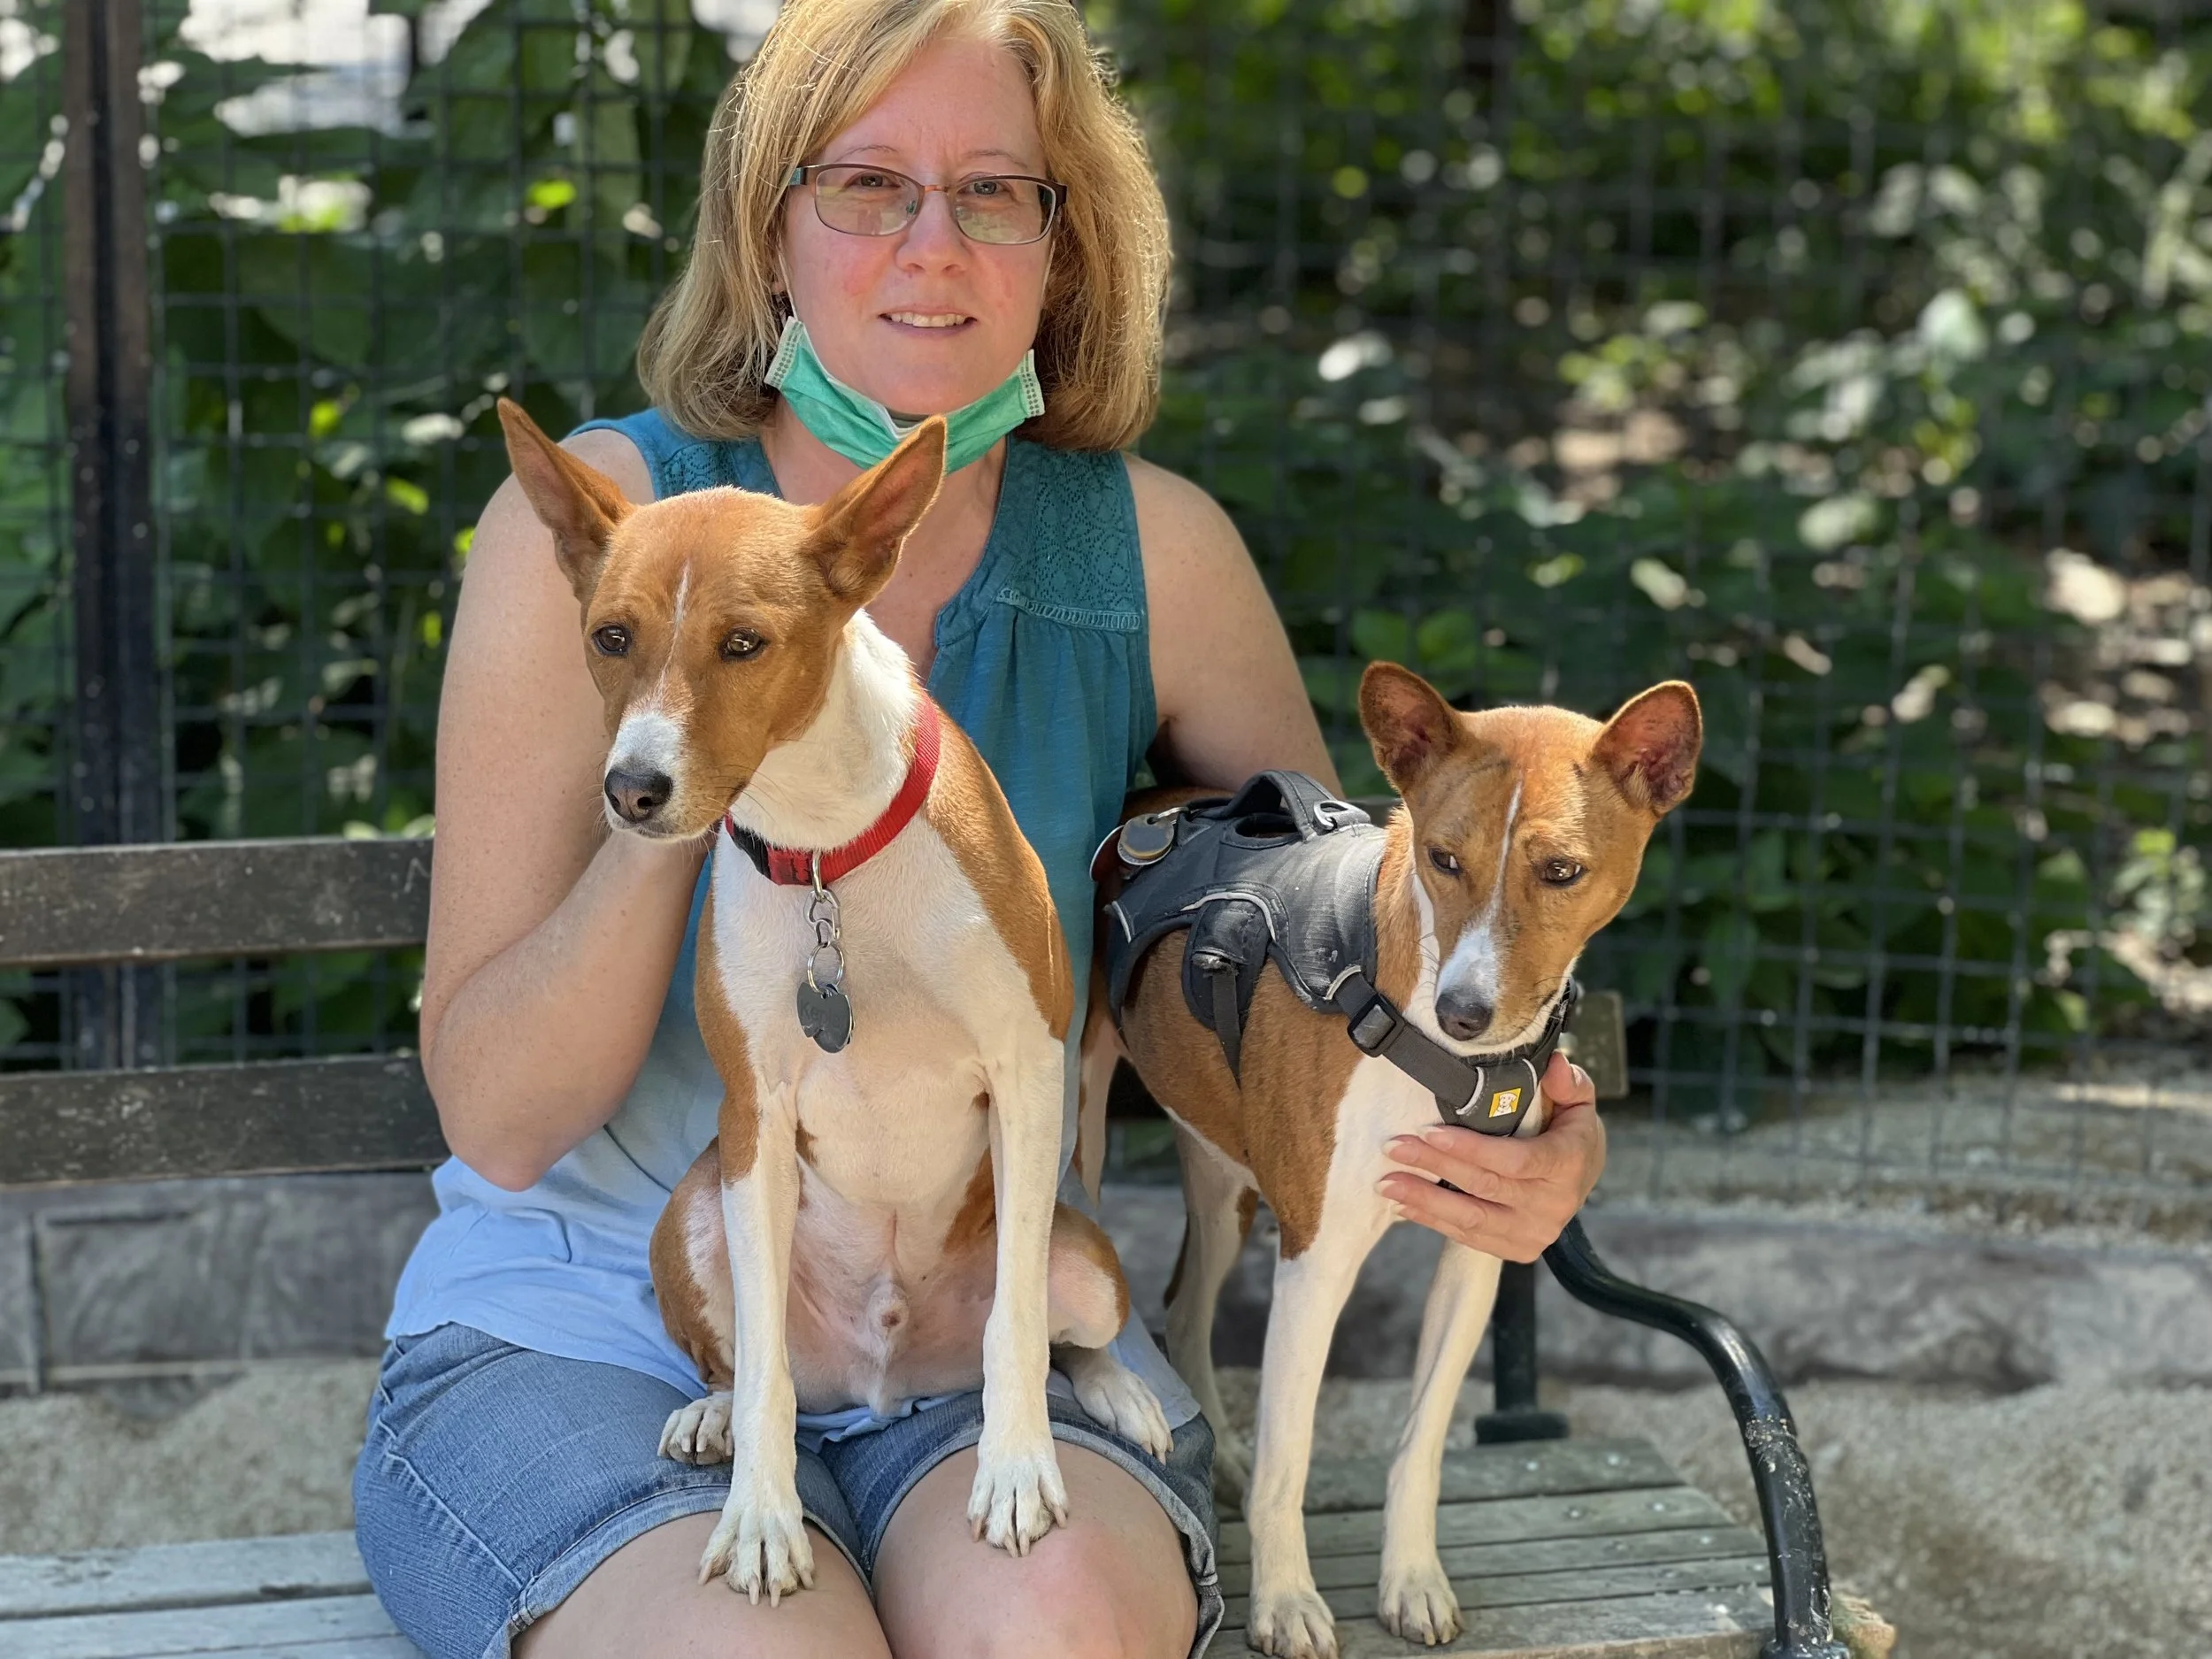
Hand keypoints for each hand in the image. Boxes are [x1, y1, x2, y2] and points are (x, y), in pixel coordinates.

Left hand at [1376, 1053, 1605, 1262]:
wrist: (1584, 1180)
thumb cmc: (1571, 1133)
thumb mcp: (1578, 1102)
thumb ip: (1569, 1082)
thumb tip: (1555, 1063)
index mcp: (1567, 1164)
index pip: (1515, 1159)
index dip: (1470, 1148)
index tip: (1429, 1132)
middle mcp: (1552, 1205)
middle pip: (1484, 1186)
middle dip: (1434, 1166)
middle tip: (1393, 1147)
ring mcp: (1534, 1232)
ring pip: (1471, 1218)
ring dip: (1424, 1200)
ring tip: (1386, 1183)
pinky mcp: (1517, 1249)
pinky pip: (1469, 1237)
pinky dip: (1433, 1221)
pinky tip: (1403, 1205)